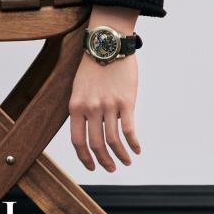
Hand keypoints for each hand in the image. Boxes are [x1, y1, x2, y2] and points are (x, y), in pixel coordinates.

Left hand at [69, 49, 141, 172]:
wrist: (107, 44)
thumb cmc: (93, 66)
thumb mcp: (78, 88)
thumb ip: (81, 109)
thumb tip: (87, 132)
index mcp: (76, 106)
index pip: (77, 140)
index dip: (84, 158)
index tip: (92, 167)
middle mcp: (91, 108)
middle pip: (97, 145)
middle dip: (104, 161)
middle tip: (111, 169)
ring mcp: (109, 105)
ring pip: (114, 141)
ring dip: (121, 156)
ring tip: (126, 161)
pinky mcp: (126, 101)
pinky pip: (129, 130)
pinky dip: (134, 144)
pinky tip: (137, 149)